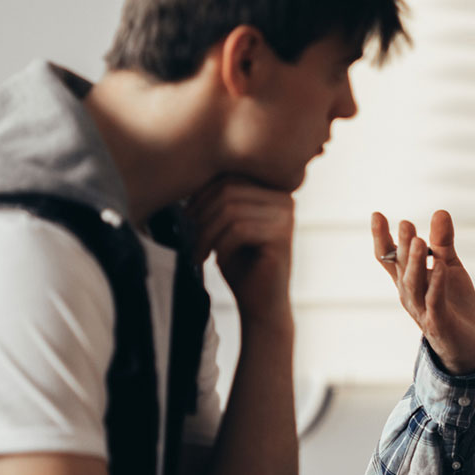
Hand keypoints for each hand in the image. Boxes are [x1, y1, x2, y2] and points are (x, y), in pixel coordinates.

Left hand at [187, 177, 294, 330]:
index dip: (202, 194)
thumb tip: (189, 169)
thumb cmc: (241, 265)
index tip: (187, 217)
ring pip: (231, 210)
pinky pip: (239, 229)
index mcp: (272, 189)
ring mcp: (287, 216)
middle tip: (190, 239)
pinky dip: (220, 245)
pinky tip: (215, 260)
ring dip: (207, 233)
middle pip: (229, 189)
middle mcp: (284, 198)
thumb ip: (218, 199)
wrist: (262, 305)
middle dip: (202, 215)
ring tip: (199, 252)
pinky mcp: (283, 236)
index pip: (230, 176)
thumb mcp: (226, 226)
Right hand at [371, 209, 474, 373]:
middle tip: (405, 222)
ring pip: (414, 284)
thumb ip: (443, 242)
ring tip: (420, 241)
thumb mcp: (448, 266)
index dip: (381, 237)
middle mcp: (409, 293)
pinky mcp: (438, 321)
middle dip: (403, 245)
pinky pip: (435, 301)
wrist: (464, 343)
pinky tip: (441, 267)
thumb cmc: (451, 302)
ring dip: (416, 263)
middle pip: (401, 267)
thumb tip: (440, 211)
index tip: (376, 214)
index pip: (389, 257)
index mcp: (407, 279)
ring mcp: (421, 308)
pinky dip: (437, 284)